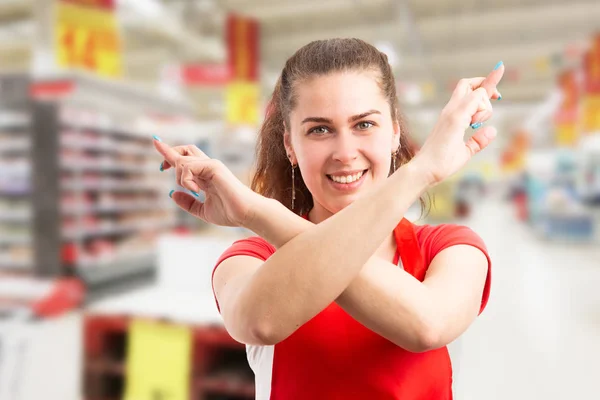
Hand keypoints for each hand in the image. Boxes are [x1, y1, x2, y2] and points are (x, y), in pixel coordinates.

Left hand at [153, 140, 261, 226]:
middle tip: (162, 168)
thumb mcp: (202, 210)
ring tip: (194, 191)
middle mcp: (208, 168)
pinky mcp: (213, 166)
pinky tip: (196, 190)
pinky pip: (188, 167)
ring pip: (183, 159)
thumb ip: (188, 203)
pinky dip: (186, 179)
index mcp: (206, 176)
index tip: (159, 156)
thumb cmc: (230, 213)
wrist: (245, 214)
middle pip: (185, 150)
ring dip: (179, 176)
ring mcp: (211, 165)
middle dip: (169, 153)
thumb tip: (172, 194)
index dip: (171, 156)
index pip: (187, 160)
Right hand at [412, 62, 504, 185]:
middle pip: (468, 84)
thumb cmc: (440, 164)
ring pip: (477, 93)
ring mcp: (451, 113)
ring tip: (475, 127)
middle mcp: (450, 110)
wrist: (425, 171)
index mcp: (451, 116)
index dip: (485, 84)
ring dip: (486, 109)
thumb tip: (493, 131)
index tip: (498, 90)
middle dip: (488, 84)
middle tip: (498, 97)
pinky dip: (481, 110)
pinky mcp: (454, 119)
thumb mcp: (465, 151)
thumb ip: (478, 141)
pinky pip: (475, 100)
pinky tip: (474, 124)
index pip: (468, 91)